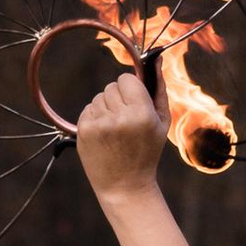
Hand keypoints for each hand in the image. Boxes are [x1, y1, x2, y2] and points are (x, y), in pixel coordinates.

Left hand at [74, 65, 167, 198]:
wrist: (125, 186)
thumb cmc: (146, 152)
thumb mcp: (161, 122)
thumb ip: (159, 89)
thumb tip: (157, 59)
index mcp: (141, 113)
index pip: (126, 79)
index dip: (131, 89)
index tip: (134, 102)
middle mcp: (119, 117)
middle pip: (111, 86)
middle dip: (118, 99)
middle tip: (125, 122)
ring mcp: (99, 124)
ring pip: (98, 97)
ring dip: (106, 109)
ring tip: (115, 131)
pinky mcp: (84, 130)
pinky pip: (88, 109)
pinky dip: (95, 118)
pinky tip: (104, 136)